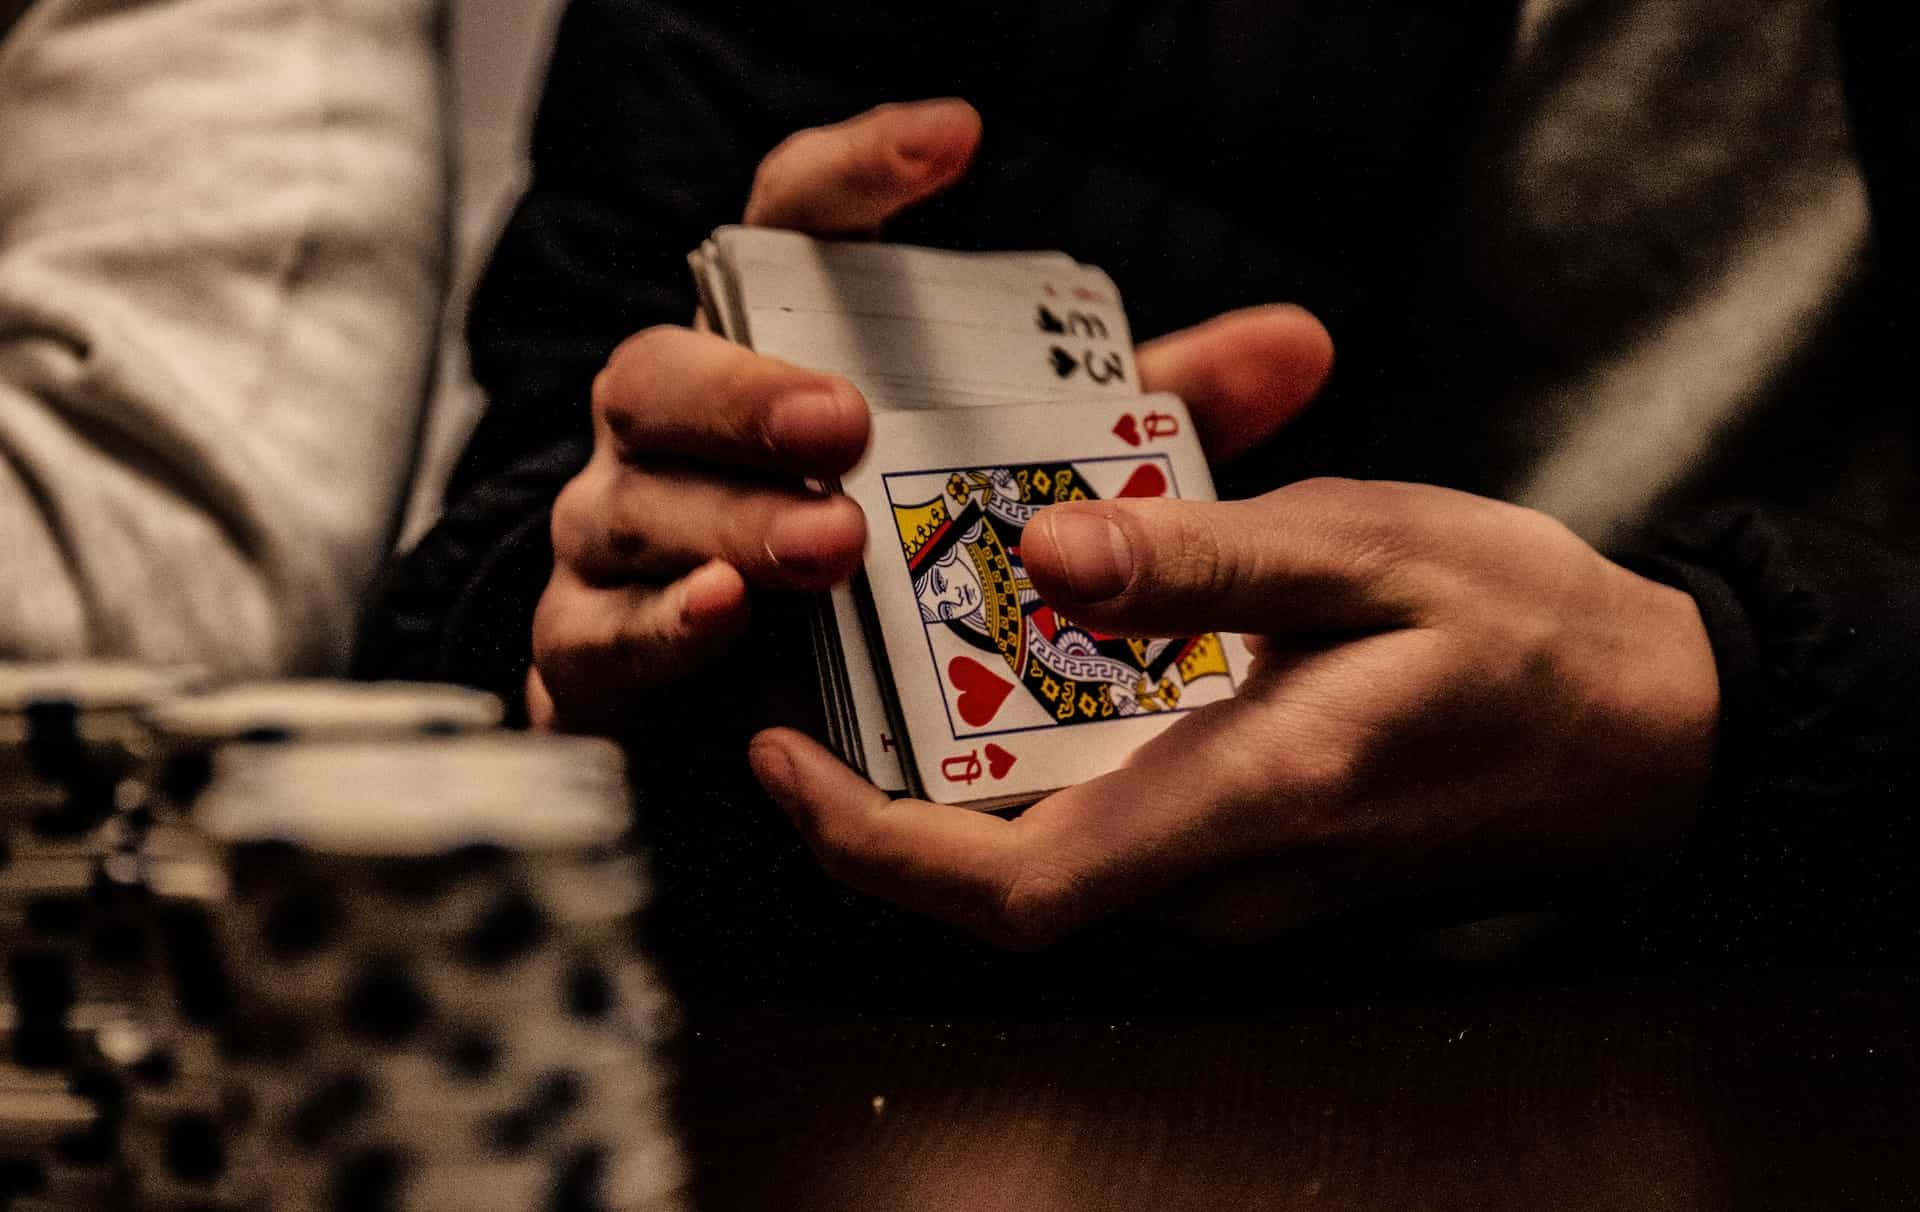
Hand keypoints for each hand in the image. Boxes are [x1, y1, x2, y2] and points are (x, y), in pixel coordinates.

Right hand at [530, 98, 1332, 730]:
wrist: (760, 696)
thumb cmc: (891, 549)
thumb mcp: (1026, 470)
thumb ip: (1139, 413)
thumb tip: (1295, 346)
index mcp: (769, 352)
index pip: (790, 230)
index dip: (860, 176)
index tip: (957, 140)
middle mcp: (673, 428)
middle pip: (664, 371)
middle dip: (749, 393)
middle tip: (844, 424)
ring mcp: (622, 532)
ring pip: (630, 502)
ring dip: (724, 518)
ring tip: (824, 546)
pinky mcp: (593, 646)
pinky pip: (597, 632)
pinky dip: (656, 627)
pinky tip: (721, 618)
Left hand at [750, 479, 1719, 947]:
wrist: (1644, 735)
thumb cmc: (1528, 633)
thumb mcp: (1377, 552)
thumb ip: (1207, 562)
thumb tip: (1048, 554)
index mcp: (1252, 798)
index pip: (1014, 890)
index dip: (868, 843)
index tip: (778, 755)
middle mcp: (1226, 879)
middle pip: (994, 885)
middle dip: (878, 794)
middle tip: (815, 661)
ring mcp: (1237, 890)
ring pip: (1040, 862)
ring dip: (948, 776)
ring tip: (894, 644)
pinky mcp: (1247, 866)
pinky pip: (1100, 837)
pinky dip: (1030, 768)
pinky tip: (1022, 662)